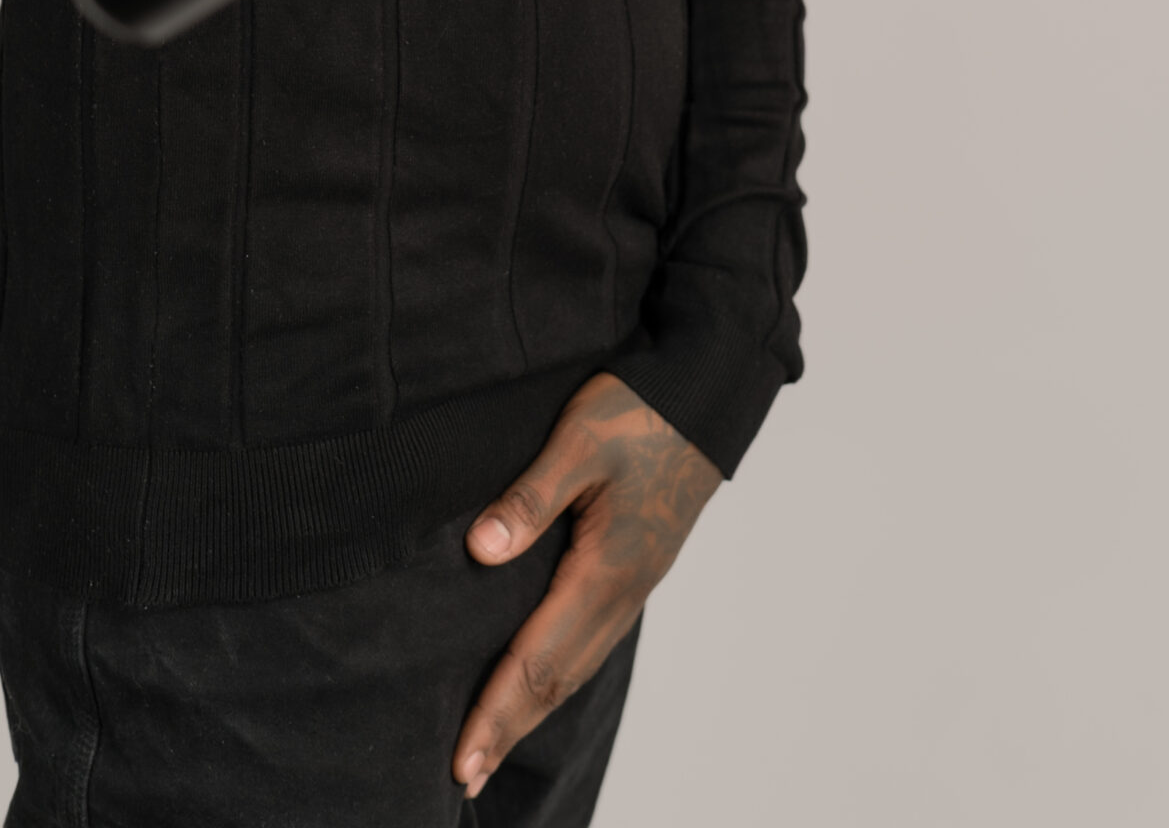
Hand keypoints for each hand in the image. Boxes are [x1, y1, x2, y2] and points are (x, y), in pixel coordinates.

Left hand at [453, 373, 720, 797]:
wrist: (707, 391)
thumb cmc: (642, 407)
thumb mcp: (580, 438)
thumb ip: (531, 496)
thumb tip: (481, 550)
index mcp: (608, 569)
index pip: (539, 659)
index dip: (496, 712)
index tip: (461, 760)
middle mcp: (623, 591)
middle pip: (557, 679)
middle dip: (507, 729)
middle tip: (462, 777)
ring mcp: (634, 584)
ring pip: (576, 666)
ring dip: (530, 709)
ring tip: (490, 744)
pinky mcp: (635, 567)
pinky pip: (590, 640)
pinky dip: (557, 675)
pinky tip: (538, 679)